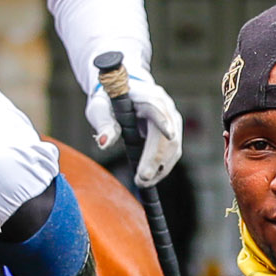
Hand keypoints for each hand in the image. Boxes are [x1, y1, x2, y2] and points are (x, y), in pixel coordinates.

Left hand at [83, 65, 184, 186]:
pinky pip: (173, 151)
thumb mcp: (101, 110)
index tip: (168, 136)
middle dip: (156, 159)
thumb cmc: (109, 101)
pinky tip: (151, 178)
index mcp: (146, 95)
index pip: (157, 108)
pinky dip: (163, 166)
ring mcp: (172, 118)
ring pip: (174, 145)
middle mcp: (164, 105)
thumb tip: (104, 143)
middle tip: (141, 179)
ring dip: (161, 167)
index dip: (163, 122)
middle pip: (168, 135)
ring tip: (143, 182)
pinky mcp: (174, 129)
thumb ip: (104, 125)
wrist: (123, 92)